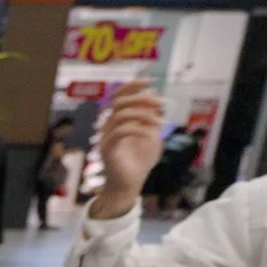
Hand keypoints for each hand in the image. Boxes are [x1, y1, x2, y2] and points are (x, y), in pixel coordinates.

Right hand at [89, 81, 164, 217]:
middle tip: (159, 104)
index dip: (132, 86)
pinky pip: (122, 131)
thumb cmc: (140, 161)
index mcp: (118, 120)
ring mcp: (106, 136)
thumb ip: (152, 117)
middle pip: (119, 102)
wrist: (131, 184)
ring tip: (159, 122)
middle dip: (141, 99)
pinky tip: (151, 136)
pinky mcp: (107, 148)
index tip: (149, 82)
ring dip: (144, 115)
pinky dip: (139, 130)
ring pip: (121, 115)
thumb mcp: (153, 134)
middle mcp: (109, 126)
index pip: (119, 96)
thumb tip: (154, 96)